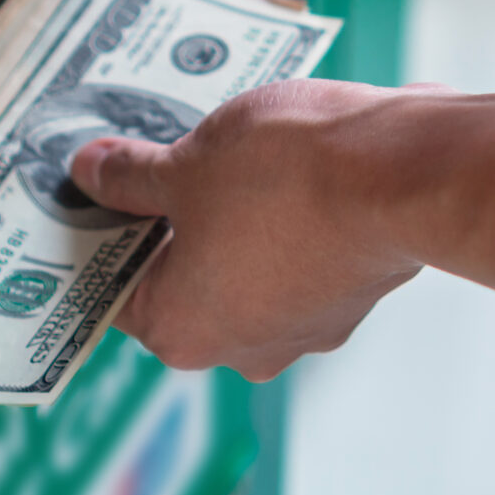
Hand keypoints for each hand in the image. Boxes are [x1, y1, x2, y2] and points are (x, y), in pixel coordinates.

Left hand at [72, 80, 494, 380]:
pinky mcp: (354, 292)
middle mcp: (242, 348)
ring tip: (238, 146)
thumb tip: (92, 173)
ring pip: (247, 264)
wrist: (402, 172)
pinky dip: (292, 215)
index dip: (105, 229)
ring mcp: (306, 325)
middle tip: (171, 152)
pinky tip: (293, 161)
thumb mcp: (187, 161)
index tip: (104, 184)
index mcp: (180, 330)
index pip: (115, 286)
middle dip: (177, 217)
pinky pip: (302, 253)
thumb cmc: (285, 176)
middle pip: (183, 279)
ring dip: (238, 214)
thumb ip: (131, 176)